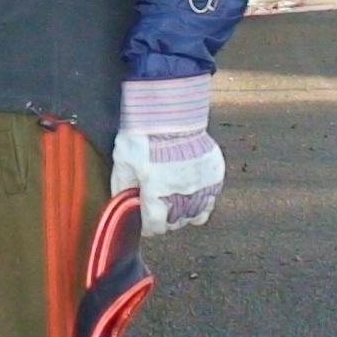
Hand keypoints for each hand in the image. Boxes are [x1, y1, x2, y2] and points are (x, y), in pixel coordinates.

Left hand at [110, 75, 223, 234]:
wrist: (170, 109)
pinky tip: (192, 188)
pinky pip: (212, 197)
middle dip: (166, 220)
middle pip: (176, 223)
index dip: (149, 227)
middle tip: (160, 209)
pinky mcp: (215, 173)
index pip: (156, 225)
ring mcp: (202, 183)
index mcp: (156, 191)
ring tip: (178, 203)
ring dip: (186, 213)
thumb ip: (121, 187)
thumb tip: (122, 205)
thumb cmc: (143, 134)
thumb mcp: (122, 160)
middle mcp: (182, 192)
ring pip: (198, 214)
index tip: (146, 223)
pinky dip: (203, 198)